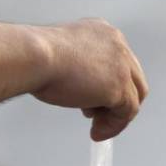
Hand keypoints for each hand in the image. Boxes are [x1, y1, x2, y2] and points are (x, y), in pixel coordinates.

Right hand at [35, 19, 148, 140]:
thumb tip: (82, 89)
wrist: (33, 57)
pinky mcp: (119, 87)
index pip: (119, 62)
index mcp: (103, 32)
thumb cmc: (35, 56)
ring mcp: (121, 66)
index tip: (96, 100)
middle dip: (116, 100)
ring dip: (115, 116)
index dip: (109, 83)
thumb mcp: (62, 55)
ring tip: (96, 127)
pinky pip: (126, 113)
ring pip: (132, 97)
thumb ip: (78, 67)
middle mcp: (118, 45)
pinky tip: (97, 133)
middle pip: (132, 79)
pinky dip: (114, 126)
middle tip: (96, 115)